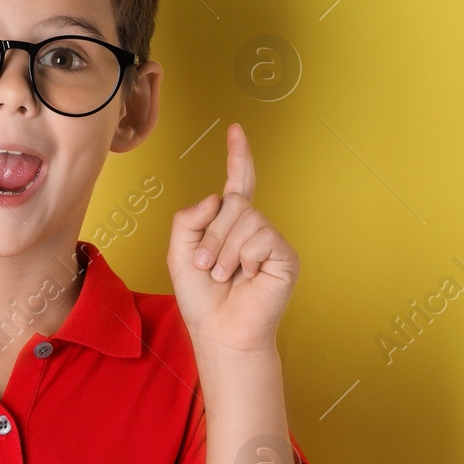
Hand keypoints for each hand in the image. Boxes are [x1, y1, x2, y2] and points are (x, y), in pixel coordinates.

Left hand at [167, 123, 298, 353]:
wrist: (220, 331)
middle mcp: (252, 227)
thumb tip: (218, 198)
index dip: (238, 157)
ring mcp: (270, 240)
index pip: (236, 183)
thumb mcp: (179, 254)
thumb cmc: (201, 297)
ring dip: (225, 250)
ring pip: (245, 219)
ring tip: (225, 275)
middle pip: (233, 203)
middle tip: (208, 267)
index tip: (236, 131)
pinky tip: (247, 276)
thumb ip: (188, 219)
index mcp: (228, 224)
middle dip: (212, 236)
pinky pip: (261, 237)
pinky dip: (245, 258)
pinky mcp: (284, 255)